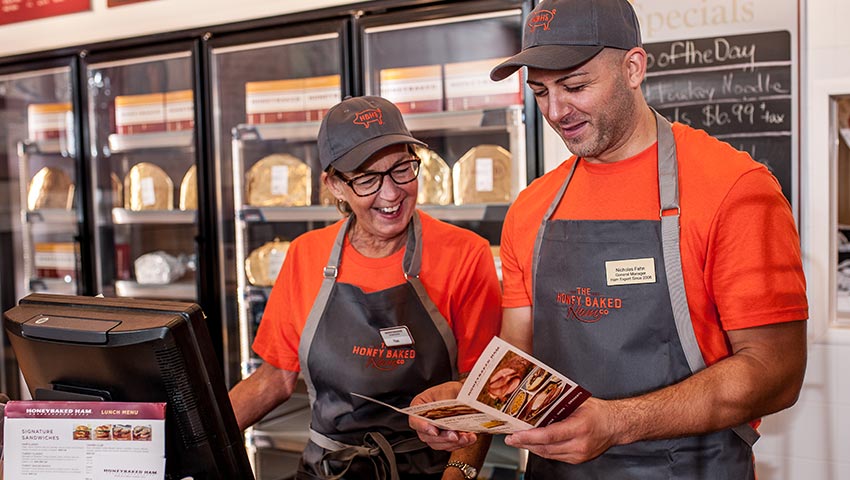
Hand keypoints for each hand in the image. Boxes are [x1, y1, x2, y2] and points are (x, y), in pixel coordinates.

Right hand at [409, 381, 477, 450]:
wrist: (463, 395)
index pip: (415, 420)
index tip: (434, 430)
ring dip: (453, 443)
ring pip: (439, 444)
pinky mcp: (445, 439)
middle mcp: (425, 422)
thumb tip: (447, 411)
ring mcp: (434, 432)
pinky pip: (450, 446)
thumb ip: (444, 401)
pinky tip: (469, 438)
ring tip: (465, 437)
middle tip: (454, 435)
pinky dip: (461, 444)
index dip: (422, 427)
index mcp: (419, 408)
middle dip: (442, 438)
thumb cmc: (450, 391)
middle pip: (427, 436)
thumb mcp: (446, 391)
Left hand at [504, 397, 618, 463]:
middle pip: (545, 448)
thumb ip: (558, 403)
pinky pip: (555, 456)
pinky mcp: (578, 459)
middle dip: (524, 443)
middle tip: (510, 438)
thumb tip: (536, 399)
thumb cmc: (599, 412)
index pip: (549, 435)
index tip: (515, 435)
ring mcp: (579, 454)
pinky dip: (542, 450)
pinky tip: (534, 443)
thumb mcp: (578, 402)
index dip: (529, 436)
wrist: (616, 426)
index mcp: (579, 427)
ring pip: (548, 454)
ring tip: (518, 440)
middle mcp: (579, 444)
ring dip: (531, 447)